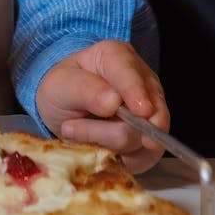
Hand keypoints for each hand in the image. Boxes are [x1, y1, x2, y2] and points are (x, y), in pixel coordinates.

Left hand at [36, 39, 168, 171]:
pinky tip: (99, 146)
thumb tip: (113, 102)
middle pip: (146, 112)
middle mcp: (143, 81)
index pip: (130, 73)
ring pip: (145, 138)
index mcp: (117, 56)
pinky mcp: (153, 139)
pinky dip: (120, 157)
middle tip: (70, 130)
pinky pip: (145, 156)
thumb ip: (84, 89)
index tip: (140, 111)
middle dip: (111, 130)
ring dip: (109, 144)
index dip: (135, 92)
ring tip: (79, 133)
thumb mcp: (60, 85)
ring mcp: (153, 111)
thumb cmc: (64, 89)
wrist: (66, 110)